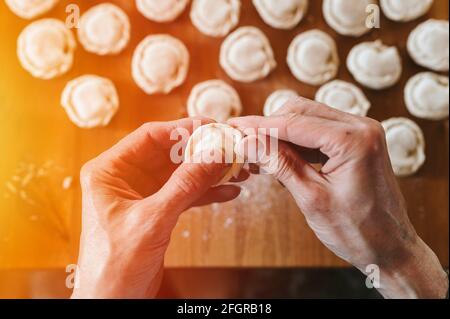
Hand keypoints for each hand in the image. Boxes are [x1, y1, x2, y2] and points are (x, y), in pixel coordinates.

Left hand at [72, 118, 245, 298]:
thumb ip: (185, 185)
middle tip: (228, 147)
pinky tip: (227, 191)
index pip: (149, 136)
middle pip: (169, 153)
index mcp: (109, 171)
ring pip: (180, 173)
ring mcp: (142, 195)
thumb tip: (213, 154)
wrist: (113, 300)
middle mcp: (125, 178)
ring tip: (235, 169)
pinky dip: (205, 192)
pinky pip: (184, 193)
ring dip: (207, 172)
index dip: (182, 129)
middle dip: (200, 151)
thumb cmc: (114, 265)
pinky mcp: (156, 211)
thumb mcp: (153, 220)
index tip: (211, 126)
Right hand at [229, 97, 447, 298]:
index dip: (259, 126)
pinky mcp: (358, 141)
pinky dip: (298, 143)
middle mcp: (362, 127)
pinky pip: (320, 131)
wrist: (390, 247)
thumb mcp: (311, 198)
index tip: (234, 127)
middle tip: (243, 143)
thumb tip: (248, 142)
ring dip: (282, 135)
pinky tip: (283, 161)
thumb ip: (279, 164)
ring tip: (260, 157)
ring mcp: (362, 132)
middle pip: (301, 112)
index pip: (294, 123)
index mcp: (354, 140)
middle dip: (269, 127)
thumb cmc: (357, 230)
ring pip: (308, 119)